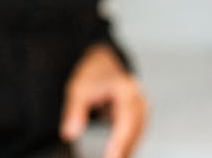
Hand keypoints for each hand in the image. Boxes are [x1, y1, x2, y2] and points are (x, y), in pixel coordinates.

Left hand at [59, 43, 147, 157]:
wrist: (103, 63)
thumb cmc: (92, 76)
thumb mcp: (78, 89)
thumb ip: (74, 112)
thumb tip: (70, 134)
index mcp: (126, 90)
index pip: (127, 121)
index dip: (120, 142)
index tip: (112, 157)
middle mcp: (138, 99)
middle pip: (135, 131)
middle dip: (124, 149)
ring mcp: (141, 108)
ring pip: (137, 135)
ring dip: (127, 149)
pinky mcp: (139, 117)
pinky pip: (135, 134)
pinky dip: (126, 146)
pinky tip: (117, 156)